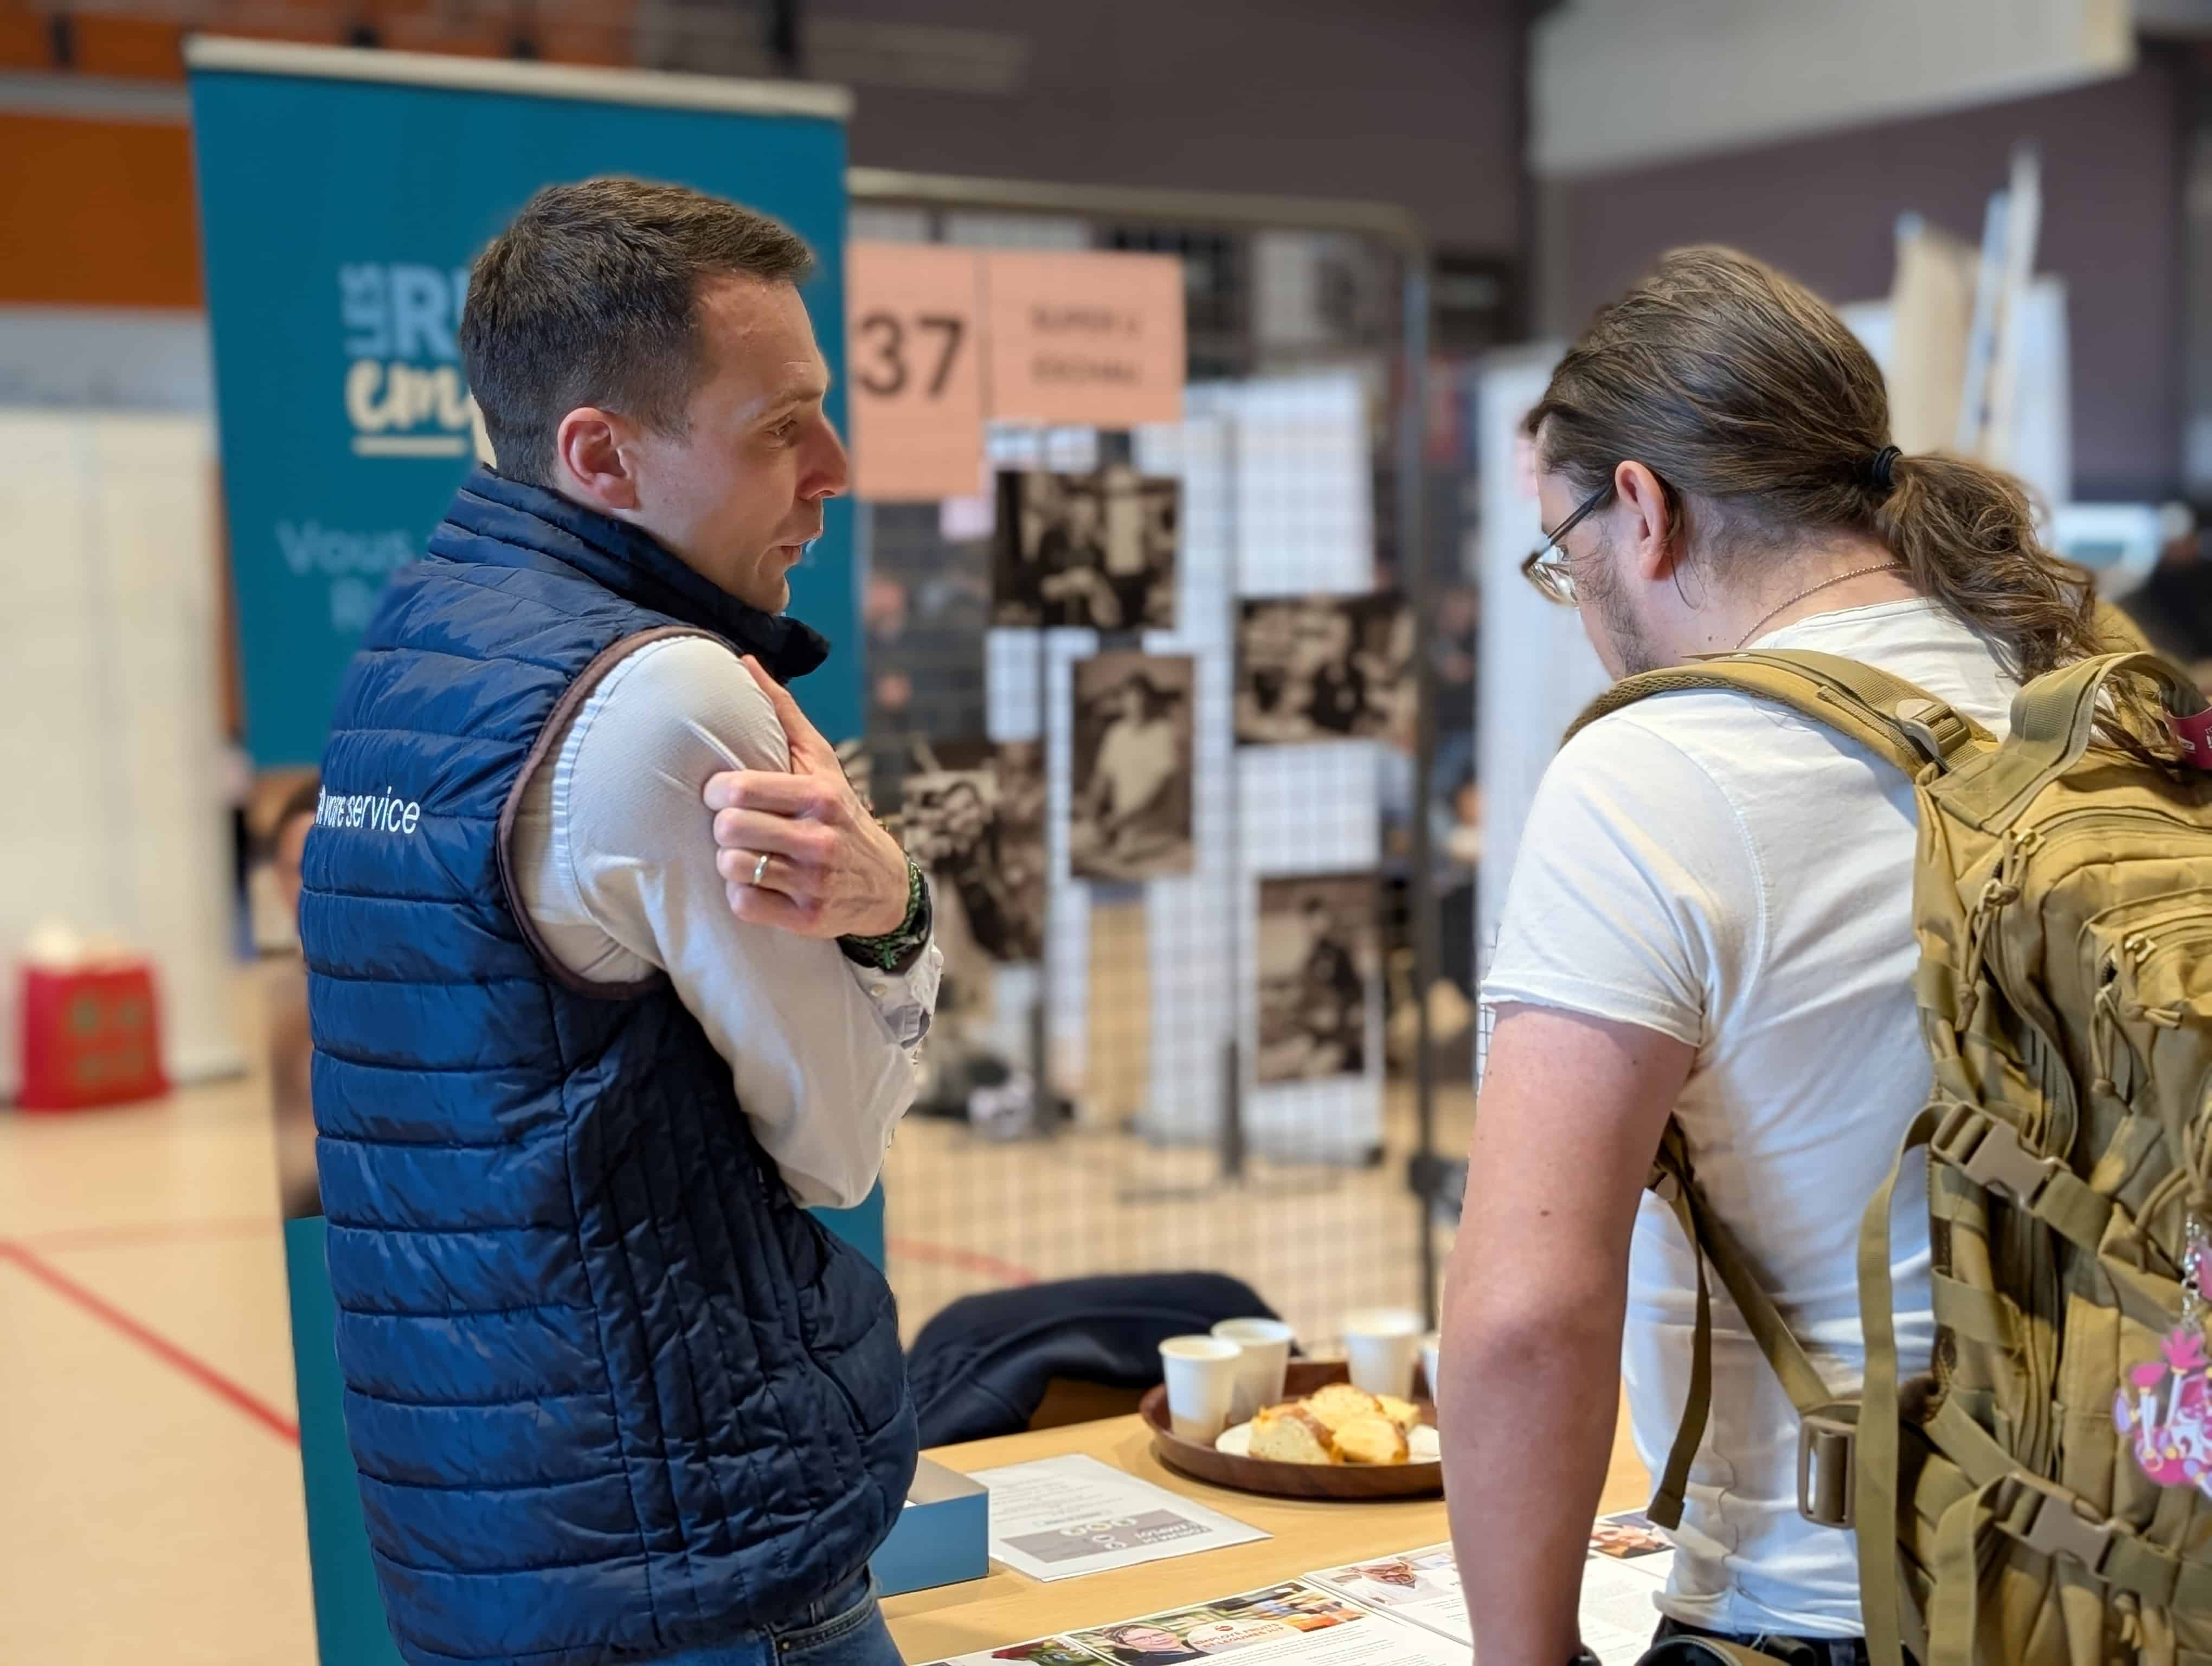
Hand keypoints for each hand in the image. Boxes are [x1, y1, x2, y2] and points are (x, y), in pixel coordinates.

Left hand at [704, 658, 911, 938]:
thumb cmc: (838, 810)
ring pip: (732, 867)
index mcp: (820, 795)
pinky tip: (756, 882)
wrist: (884, 882)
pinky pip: (744, 904)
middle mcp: (820, 839)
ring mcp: (814, 882)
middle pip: (729, 830)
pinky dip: (741, 894)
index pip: (739, 790)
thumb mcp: (821, 761)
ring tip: (745, 852)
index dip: (716, 791)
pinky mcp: (806, 918)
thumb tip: (744, 661)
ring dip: (729, 860)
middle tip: (732, 825)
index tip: (722, 794)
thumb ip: (781, 713)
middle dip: (722, 826)